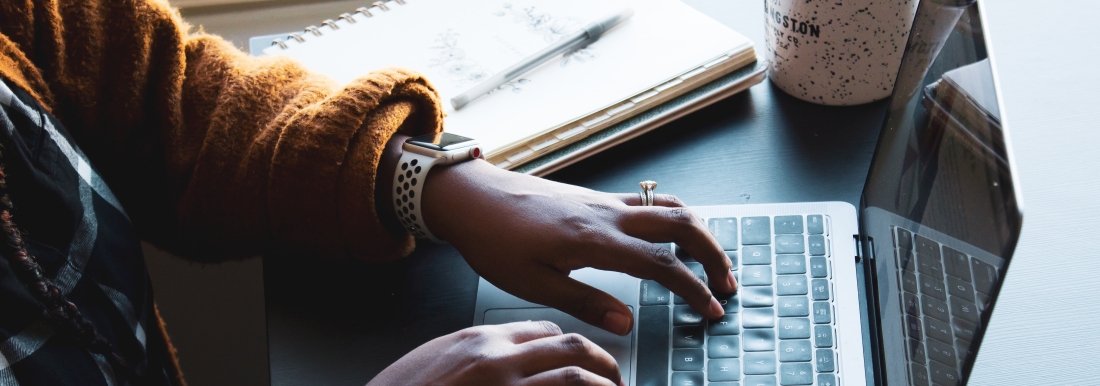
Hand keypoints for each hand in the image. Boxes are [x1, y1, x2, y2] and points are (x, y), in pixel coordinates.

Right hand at [367, 321, 623, 385]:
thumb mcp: (436, 361)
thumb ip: (473, 356)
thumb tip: (507, 362)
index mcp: (479, 340)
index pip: (542, 331)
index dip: (570, 347)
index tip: (582, 359)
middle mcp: (498, 360)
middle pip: (569, 347)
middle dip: (602, 362)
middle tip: (616, 380)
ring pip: (575, 377)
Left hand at [422, 160, 736, 334]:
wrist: (471, 196)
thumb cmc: (494, 239)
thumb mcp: (533, 284)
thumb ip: (585, 303)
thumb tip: (628, 323)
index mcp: (594, 239)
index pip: (662, 264)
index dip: (693, 288)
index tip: (711, 310)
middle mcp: (607, 213)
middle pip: (682, 224)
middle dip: (713, 253)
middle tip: (726, 284)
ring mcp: (604, 201)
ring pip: (669, 206)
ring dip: (698, 232)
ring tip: (709, 261)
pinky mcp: (596, 197)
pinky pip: (649, 202)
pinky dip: (674, 218)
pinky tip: (672, 238)